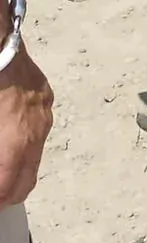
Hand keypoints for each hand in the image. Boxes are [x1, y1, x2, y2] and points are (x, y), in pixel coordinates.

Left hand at [0, 44, 53, 208]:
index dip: (0, 200)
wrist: (1, 42)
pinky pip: (37, 129)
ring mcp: (44, 113)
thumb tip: (0, 165)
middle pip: (26, 182)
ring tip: (1, 167)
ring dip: (17, 168)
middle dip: (9, 194)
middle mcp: (36, 132)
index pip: (8, 189)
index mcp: (15, 143)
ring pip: (34, 156)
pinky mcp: (45, 97)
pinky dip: (23, 142)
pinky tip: (8, 135)